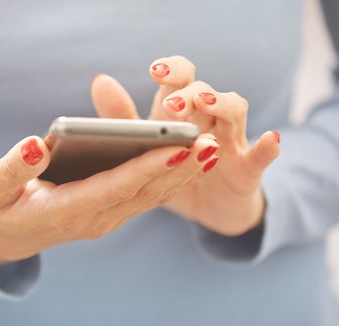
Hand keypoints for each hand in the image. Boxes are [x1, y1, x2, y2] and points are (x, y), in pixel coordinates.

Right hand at [0, 133, 217, 265]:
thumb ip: (14, 167)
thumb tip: (37, 144)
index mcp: (66, 210)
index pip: (115, 186)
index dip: (148, 166)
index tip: (180, 147)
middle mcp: (92, 219)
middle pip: (143, 192)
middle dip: (180, 167)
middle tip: (212, 142)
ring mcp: (102, 219)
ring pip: (149, 196)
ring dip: (181, 174)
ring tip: (212, 149)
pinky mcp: (105, 213)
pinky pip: (142, 197)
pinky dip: (167, 179)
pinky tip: (188, 160)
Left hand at [91, 56, 279, 235]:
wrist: (207, 209)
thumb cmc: (172, 171)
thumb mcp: (145, 148)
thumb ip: (123, 118)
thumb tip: (100, 81)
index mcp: (181, 112)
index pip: (182, 77)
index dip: (172, 70)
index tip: (155, 71)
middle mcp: (208, 120)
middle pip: (205, 90)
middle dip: (188, 92)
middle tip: (171, 105)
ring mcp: (231, 142)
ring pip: (234, 110)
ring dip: (220, 104)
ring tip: (204, 104)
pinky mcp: (247, 170)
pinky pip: (261, 156)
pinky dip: (267, 147)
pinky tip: (270, 139)